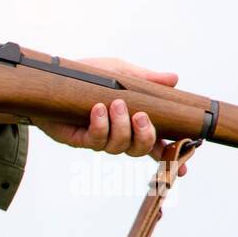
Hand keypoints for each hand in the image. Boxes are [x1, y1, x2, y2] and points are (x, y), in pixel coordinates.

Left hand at [33, 58, 188, 173]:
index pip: (157, 142)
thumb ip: (146, 79)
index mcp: (134, 121)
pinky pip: (95, 139)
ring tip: (117, 104)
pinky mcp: (80, 138)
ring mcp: (99, 138)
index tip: (184, 164)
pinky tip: (98, 109)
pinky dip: (100, 125)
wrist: (52, 77)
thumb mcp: (120, 72)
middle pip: (141, 150)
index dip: (171, 155)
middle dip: (146, 136)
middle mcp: (119, 134)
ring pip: (119, 146)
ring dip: (121, 126)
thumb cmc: (88, 76)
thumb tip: (174, 79)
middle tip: (140, 116)